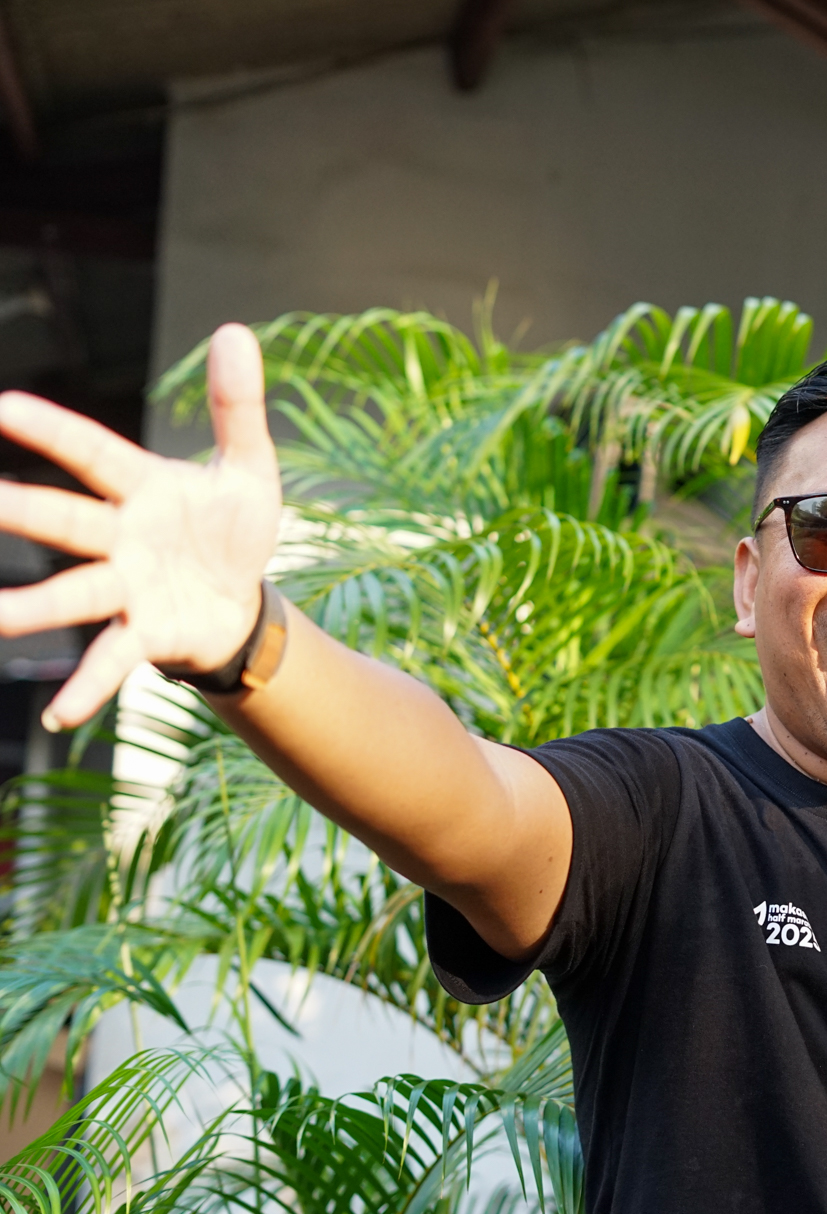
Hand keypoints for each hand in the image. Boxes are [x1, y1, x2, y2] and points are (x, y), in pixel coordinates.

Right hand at [0, 324, 281, 730]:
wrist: (245, 601)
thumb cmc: (232, 528)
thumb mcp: (249, 467)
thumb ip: (236, 406)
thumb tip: (233, 331)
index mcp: (143, 489)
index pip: (93, 453)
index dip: (51, 431)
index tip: (1, 405)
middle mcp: (121, 537)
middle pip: (66, 522)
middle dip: (21, 511)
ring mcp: (127, 588)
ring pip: (72, 594)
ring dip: (29, 607)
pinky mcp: (145, 635)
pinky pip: (110, 661)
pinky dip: (87, 689)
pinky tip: (61, 718)